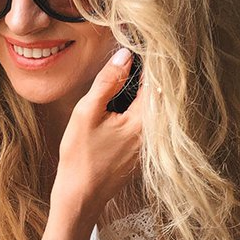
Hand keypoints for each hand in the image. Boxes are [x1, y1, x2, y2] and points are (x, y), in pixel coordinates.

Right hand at [51, 47, 142, 222]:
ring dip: (145, 90)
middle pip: (159, 94)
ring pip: (154, 109)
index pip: (157, 81)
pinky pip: (147, 123)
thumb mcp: (87, 113)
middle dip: (149, 72)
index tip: (143, 41)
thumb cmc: (80, 158)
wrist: (80, 198)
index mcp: (143, 121)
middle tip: (139, 49)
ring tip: (132, 69)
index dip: (151, 59)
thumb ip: (106, 82)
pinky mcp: (142, 153)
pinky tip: (127, 98)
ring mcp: (149, 145)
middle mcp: (153, 134)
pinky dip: (141, 107)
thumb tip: (124, 56)